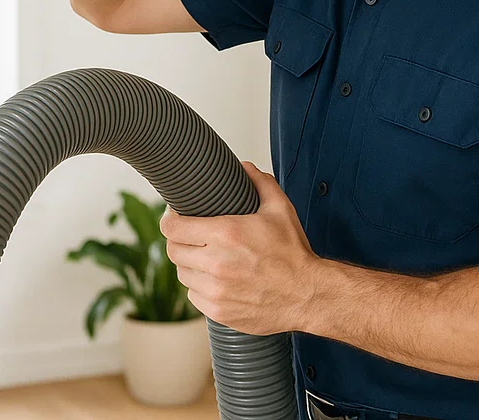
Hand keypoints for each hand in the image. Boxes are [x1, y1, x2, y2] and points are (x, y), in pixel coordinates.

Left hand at [159, 160, 321, 334]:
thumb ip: (259, 182)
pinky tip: (215, 278)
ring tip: (205, 256)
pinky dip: (200, 286)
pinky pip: (194, 296)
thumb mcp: (280, 209)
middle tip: (191, 235)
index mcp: (226, 234)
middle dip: (179, 240)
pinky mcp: (218, 312)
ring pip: (182, 274)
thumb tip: (243, 166)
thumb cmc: (293, 254)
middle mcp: (216, 263)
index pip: (173, 227)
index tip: (175, 216)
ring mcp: (215, 291)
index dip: (170, 219)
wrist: (308, 295)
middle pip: (173, 250)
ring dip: (189, 263)